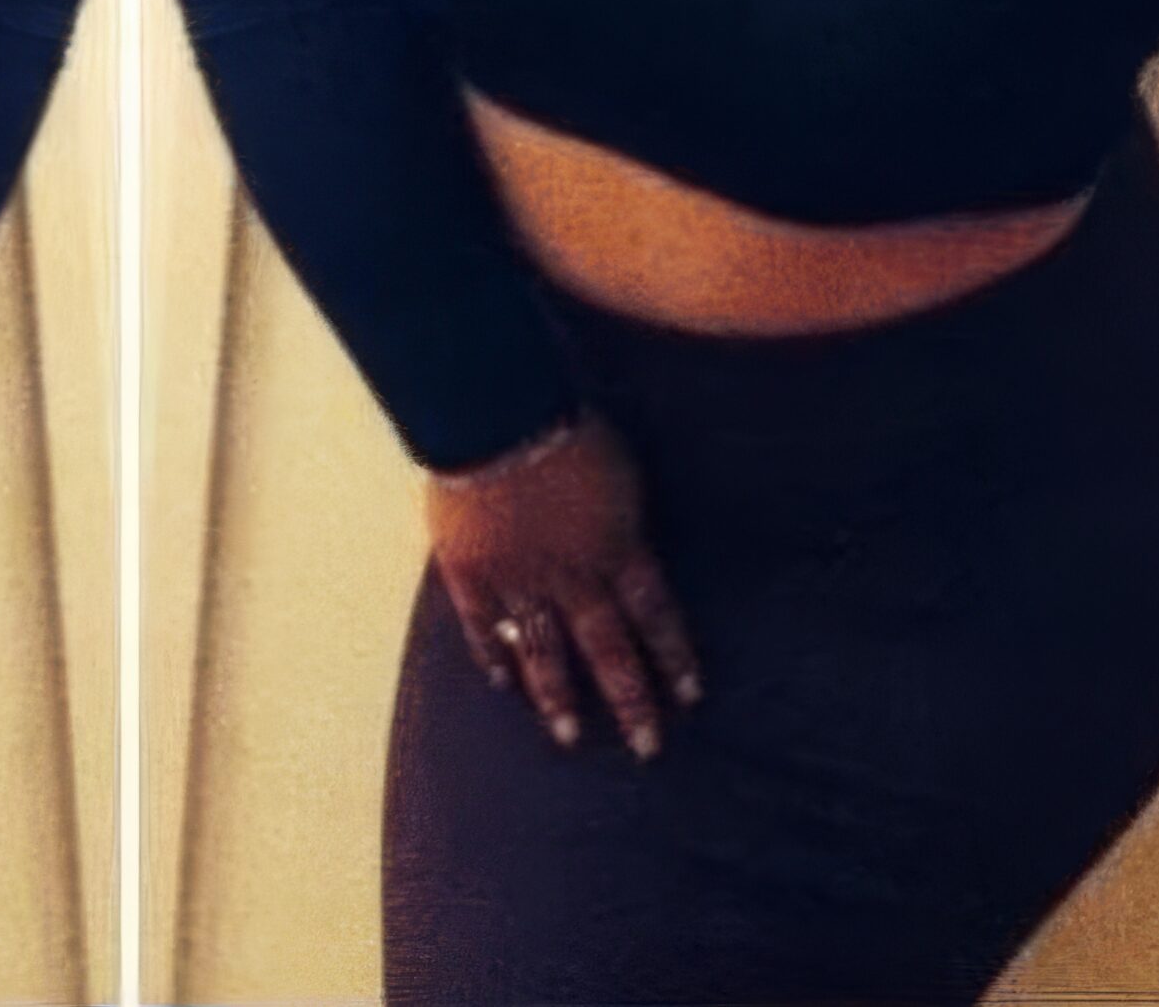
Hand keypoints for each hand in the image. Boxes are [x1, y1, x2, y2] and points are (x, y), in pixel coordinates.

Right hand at [426, 406, 703, 761]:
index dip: (674, 656)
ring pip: (542, 649)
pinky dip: (491, 652)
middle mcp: (571, 575)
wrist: (494, 412)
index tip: (689, 696)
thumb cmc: (565, 427)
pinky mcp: (469, 568)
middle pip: (606, 647)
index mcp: (615, 548)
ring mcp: (517, 576)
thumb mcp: (620, 470)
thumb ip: (625, 519)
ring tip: (567, 735)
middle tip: (646, 746)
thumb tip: (634, 547)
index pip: (654, 615)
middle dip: (630, 699)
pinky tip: (500, 681)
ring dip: (557, 695)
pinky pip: (481, 622)